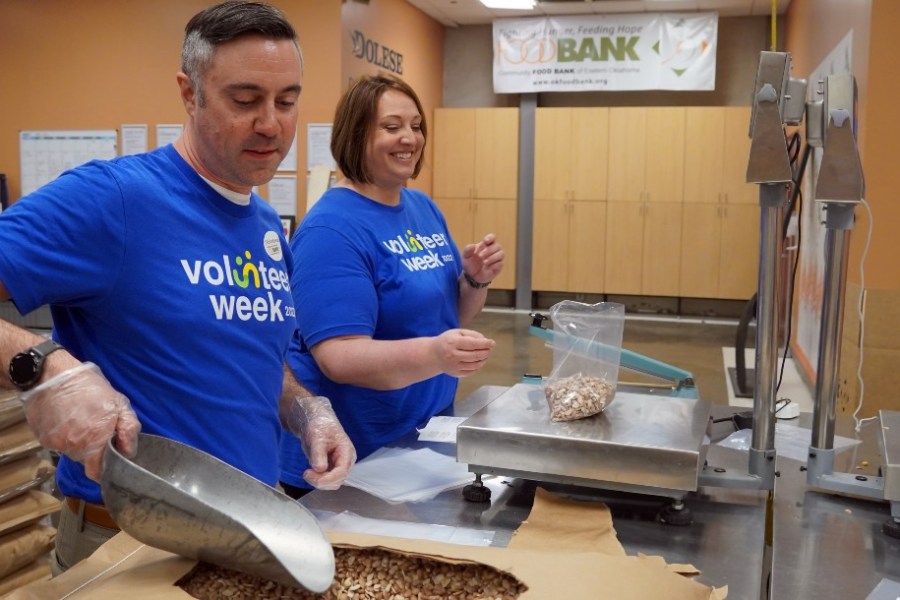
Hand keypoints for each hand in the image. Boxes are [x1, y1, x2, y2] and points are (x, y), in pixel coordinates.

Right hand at [20, 363, 140, 481]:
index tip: (108, 462)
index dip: (103, 470)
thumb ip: (128, 429)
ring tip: (80, 419)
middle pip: (85, 460)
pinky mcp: (43, 438)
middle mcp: (75, 447)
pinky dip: (62, 435)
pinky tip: (65, 418)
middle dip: (93, 449)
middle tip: (95, 428)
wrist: (52, 376)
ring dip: (78, 441)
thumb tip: (129, 451)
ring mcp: (57, 443)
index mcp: (96, 440)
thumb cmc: (89, 387)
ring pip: (72, 451)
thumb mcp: (118, 403)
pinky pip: (57, 443)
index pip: (96, 472)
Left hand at [286, 396, 355, 489]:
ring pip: (331, 483)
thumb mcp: (317, 437)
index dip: (326, 478)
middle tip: (306, 473)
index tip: (309, 474)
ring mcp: (339, 466)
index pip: (341, 472)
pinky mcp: (331, 469)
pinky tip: (310, 472)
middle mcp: (345, 461)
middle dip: (321, 481)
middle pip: (337, 481)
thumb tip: (320, 469)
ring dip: (318, 481)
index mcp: (347, 452)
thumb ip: (318, 454)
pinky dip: (317, 479)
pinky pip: (326, 480)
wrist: (315, 422)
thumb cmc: (319, 426)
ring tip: (307, 472)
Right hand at [430, 329, 494, 377]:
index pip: (473, 344)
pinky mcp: (455, 373)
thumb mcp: (458, 332)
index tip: (492, 342)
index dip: (485, 344)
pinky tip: (479, 361)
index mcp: (453, 343)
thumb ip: (472, 334)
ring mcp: (454, 366)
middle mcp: (452, 355)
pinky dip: (478, 366)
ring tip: (485, 354)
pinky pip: (471, 371)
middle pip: (475, 356)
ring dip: (484, 359)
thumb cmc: (448, 341)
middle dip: (486, 352)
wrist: (433, 354)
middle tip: (490, 349)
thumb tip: (486, 341)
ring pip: (475, 365)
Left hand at [462, 233, 503, 286]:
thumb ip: (468, 250)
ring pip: (501, 254)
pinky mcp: (499, 266)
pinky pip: (500, 263)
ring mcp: (497, 258)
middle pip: (497, 246)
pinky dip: (494, 265)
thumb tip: (473, 246)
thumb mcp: (465, 257)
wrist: (471, 277)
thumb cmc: (469, 264)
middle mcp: (493, 250)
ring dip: (492, 257)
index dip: (490, 238)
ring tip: (484, 262)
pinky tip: (487, 267)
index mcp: (485, 245)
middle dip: (489, 250)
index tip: (485, 241)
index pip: (492, 237)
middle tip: (480, 256)